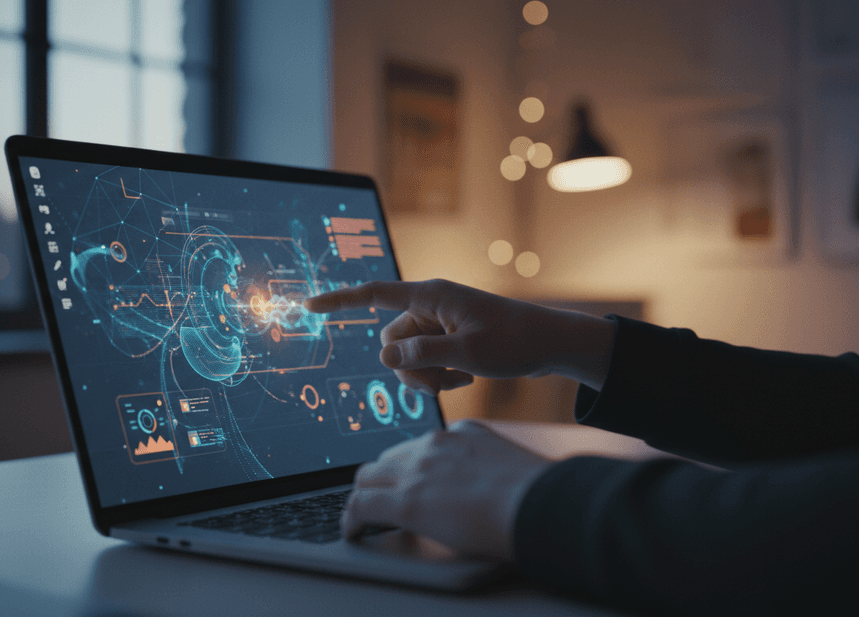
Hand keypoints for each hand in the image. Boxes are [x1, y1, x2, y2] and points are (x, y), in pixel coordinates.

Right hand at [304, 279, 614, 393]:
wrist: (549, 345)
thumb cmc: (514, 342)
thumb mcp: (467, 353)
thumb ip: (421, 355)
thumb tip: (385, 355)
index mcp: (430, 296)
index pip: (374, 295)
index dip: (340, 300)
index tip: (309, 306)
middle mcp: (429, 306)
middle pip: (390, 341)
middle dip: (409, 367)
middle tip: (442, 381)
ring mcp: (438, 324)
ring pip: (406, 357)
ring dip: (426, 376)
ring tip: (459, 378)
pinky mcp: (447, 339)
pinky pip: (425, 362)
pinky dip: (440, 375)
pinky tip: (466, 376)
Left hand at [341, 419, 552, 558]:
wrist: (539, 502)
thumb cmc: (538, 493)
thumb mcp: (511, 468)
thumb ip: (492, 471)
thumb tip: (493, 491)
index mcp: (462, 434)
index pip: (421, 446)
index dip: (411, 467)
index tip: (412, 480)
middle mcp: (435, 445)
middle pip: (389, 458)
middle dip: (384, 478)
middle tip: (384, 499)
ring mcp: (418, 470)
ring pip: (368, 476)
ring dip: (365, 495)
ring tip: (363, 516)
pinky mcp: (407, 501)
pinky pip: (361, 504)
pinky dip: (352, 519)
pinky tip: (353, 531)